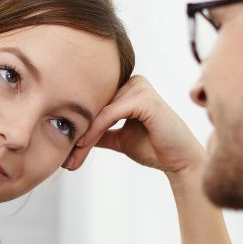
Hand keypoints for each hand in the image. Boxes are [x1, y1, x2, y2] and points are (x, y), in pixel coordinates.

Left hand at [64, 75, 204, 179]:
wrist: (179, 161)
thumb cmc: (153, 147)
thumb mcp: (118, 138)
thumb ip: (99, 132)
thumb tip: (73, 133)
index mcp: (127, 87)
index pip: (94, 102)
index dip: (77, 124)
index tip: (63, 148)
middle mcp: (133, 82)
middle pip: (95, 105)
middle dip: (78, 131)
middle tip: (65, 158)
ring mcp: (140, 87)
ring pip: (99, 110)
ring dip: (83, 134)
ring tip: (72, 157)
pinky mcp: (145, 99)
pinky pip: (110, 114)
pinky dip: (95, 130)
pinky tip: (83, 144)